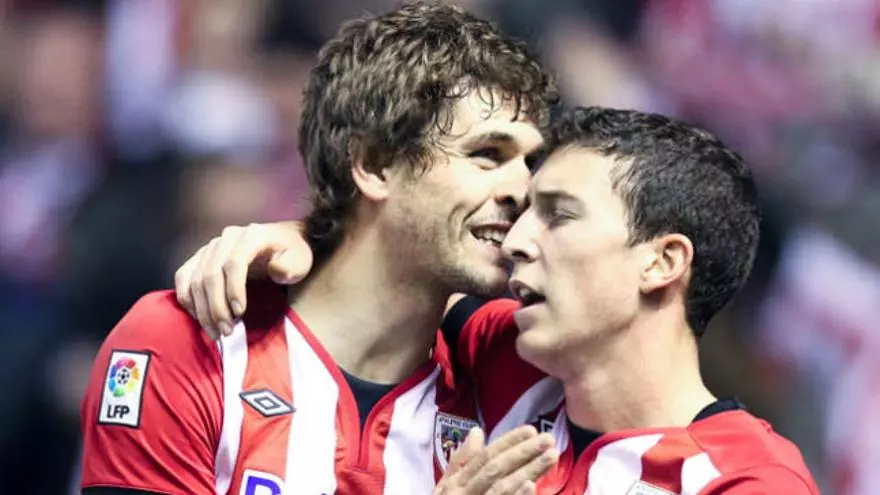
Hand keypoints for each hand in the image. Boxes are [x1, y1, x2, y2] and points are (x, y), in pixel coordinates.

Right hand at [174, 221, 312, 338]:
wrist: (280, 241)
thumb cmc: (291, 254)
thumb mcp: (300, 259)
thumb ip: (290, 266)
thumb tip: (276, 271)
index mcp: (252, 235)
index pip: (234, 262)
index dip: (234, 289)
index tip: (240, 313)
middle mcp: (226, 238)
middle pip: (211, 273)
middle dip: (217, 307)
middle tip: (226, 332)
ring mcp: (210, 247)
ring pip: (195, 279)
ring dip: (202, 309)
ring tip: (216, 332)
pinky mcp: (200, 257)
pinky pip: (184, 277)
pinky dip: (187, 299)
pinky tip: (199, 318)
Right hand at [434, 425, 558, 494]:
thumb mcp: (446, 487)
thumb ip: (461, 461)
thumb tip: (476, 432)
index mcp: (457, 483)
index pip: (485, 457)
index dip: (508, 442)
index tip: (531, 430)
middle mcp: (465, 493)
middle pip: (496, 469)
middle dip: (523, 452)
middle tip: (548, 439)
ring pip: (502, 487)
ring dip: (528, 471)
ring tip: (550, 456)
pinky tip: (532, 486)